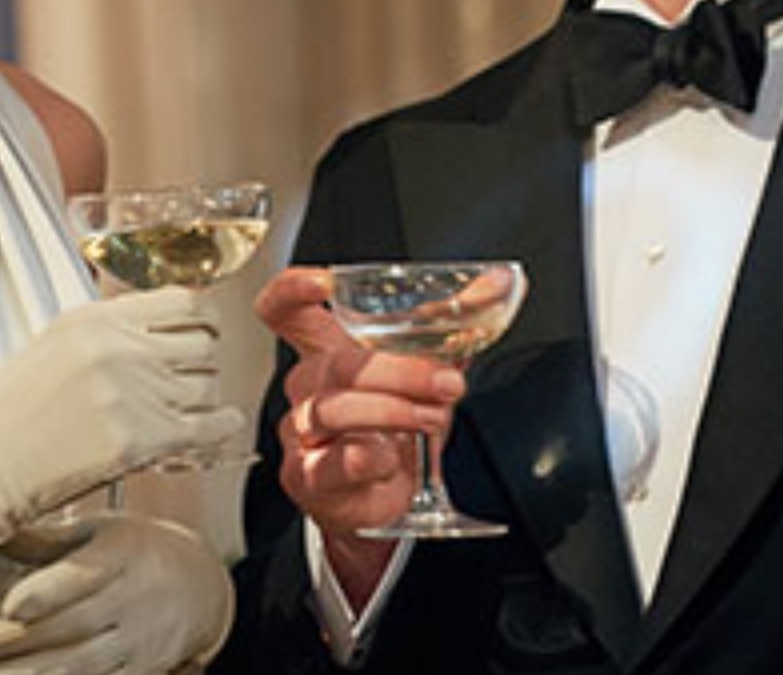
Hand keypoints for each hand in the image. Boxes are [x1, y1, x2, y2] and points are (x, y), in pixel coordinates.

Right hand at [0, 288, 245, 545]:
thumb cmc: (14, 412)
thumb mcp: (56, 345)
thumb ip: (110, 331)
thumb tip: (165, 326)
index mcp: (95, 320)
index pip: (184, 301)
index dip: (205, 318)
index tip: (207, 330)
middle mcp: (117, 350)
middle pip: (202, 344)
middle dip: (205, 360)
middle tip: (197, 374)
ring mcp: (129, 395)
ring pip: (208, 385)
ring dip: (208, 397)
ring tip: (197, 405)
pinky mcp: (138, 441)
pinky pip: (207, 427)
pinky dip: (222, 426)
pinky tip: (222, 425)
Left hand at [0, 514, 229, 674]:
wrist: (203, 589)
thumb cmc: (136, 552)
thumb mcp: (100, 532)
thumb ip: (44, 539)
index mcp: (120, 556)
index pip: (83, 576)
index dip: (48, 592)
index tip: (11, 604)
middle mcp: (130, 602)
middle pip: (70, 627)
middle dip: (13, 643)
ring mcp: (136, 644)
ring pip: (80, 667)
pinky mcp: (138, 674)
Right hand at [258, 269, 461, 582]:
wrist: (388, 500)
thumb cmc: (399, 429)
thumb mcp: (426, 371)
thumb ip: (455, 324)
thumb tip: (497, 283)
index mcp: (326, 352)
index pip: (285, 311)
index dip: (293, 290)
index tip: (324, 282)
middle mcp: (306, 388)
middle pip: (335, 363)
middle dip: (400, 371)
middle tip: (445, 382)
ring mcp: (301, 433)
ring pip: (333, 408)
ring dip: (393, 410)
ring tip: (431, 419)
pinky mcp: (307, 477)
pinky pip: (333, 461)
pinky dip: (370, 458)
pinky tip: (391, 458)